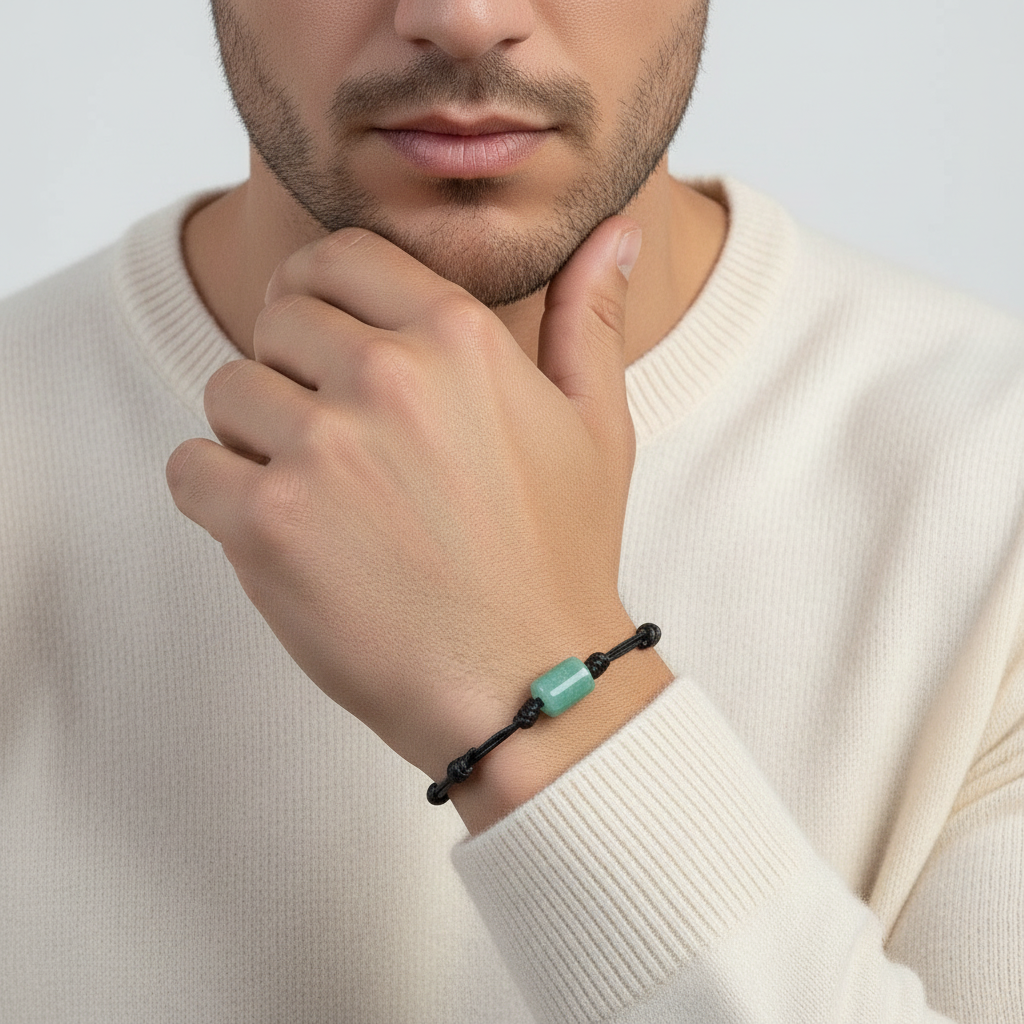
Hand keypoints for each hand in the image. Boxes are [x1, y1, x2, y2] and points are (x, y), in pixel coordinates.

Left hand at [166, 217, 669, 826]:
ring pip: (226, 391)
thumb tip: (620, 230)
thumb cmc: (561, 558)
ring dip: (257, 436)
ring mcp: (321, 449)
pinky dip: (217, 495)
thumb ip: (590, 317)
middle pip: (274, 320)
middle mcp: (386, 376)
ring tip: (321, 494)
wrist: (528, 685)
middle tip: (337, 437)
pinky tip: (281, 530)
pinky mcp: (267, 524)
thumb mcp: (598, 426)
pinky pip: (189, 468)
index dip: (321, 293)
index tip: (325, 337)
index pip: (338, 256)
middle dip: (293, 367)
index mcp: (458, 337)